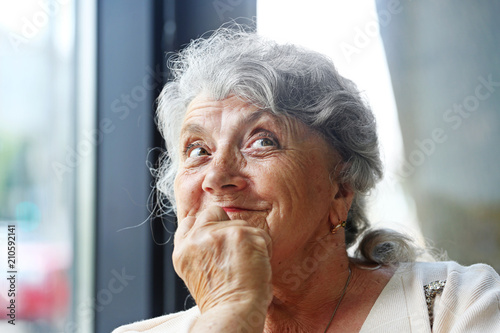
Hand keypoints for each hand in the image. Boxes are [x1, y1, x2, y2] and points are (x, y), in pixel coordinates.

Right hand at [173, 206, 272, 321]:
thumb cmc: (220, 300)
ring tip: (245, 266)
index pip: (192, 220)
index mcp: (183, 249)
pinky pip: (260, 234)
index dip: (207, 227)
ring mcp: (218, 233)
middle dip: (227, 226)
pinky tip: (256, 266)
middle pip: (215, 212)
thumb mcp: (195, 272)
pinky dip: (264, 249)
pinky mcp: (240, 234)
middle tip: (234, 253)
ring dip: (248, 241)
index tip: (217, 241)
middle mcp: (197, 238)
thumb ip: (199, 247)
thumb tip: (214, 231)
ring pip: (241, 224)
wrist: (233, 313)